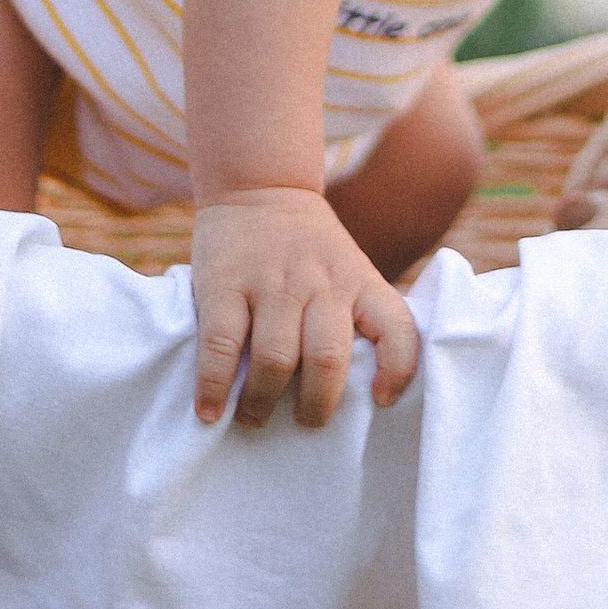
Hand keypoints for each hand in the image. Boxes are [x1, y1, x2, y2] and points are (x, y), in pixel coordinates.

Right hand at [189, 188, 421, 429]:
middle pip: (327, 358)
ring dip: (262, 402)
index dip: (397, 370)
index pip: (396, 327)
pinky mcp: (223, 284)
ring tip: (254, 418)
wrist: (260, 185)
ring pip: (275, 359)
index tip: (383, 400)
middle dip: (317, 406)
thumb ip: (354, 317)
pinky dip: (215, 386)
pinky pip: (221, 345)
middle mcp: (320, 283)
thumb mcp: (349, 269)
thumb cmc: (310, 250)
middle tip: (305, 423)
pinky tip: (210, 410)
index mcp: (359, 281)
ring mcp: (271, 283)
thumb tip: (359, 392)